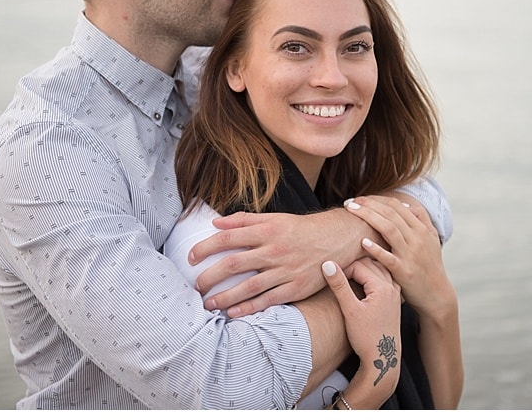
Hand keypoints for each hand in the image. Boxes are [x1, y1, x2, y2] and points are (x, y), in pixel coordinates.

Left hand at [188, 209, 375, 316]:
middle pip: (234, 264)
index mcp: (268, 231)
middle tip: (195, 286)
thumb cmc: (303, 229)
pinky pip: (268, 300)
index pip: (228, 238)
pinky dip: (249, 308)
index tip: (191, 257)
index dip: (205, 247)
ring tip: (208, 305)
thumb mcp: (276, 218)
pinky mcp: (297, 288)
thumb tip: (216, 223)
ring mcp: (286, 271)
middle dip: (209, 276)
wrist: (340, 239)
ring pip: (248, 287)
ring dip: (225, 297)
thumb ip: (245, 220)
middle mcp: (275, 251)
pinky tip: (233, 314)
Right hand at [322, 258, 401, 406]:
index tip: (330, 277)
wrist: (382, 358)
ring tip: (348, 274)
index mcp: (382, 287)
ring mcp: (395, 293)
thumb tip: (327, 264)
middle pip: (371, 264)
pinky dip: (374, 276)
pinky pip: (385, 279)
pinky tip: (365, 283)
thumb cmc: (366, 337)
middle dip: (353, 266)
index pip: (359, 266)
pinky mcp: (394, 300)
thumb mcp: (350, 310)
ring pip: (379, 270)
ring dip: (365, 269)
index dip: (343, 269)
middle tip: (337, 272)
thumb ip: (339, 285)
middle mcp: (392, 287)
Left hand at [346, 196, 456, 319]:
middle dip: (369, 205)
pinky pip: (388, 258)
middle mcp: (418, 238)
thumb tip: (406, 204)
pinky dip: (376, 249)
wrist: (436, 295)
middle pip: (391, 214)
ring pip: (389, 229)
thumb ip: (422, 220)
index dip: (377, 200)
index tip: (360, 198)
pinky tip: (363, 242)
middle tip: (349, 202)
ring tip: (351, 211)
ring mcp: (411, 254)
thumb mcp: (432, 240)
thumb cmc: (429, 266)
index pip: (397, 207)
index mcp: (422, 229)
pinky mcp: (404, 271)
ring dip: (368, 217)